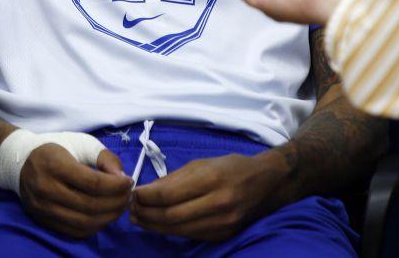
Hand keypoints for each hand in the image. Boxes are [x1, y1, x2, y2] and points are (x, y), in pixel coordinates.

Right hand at [19, 144, 132, 238]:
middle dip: (116, 203)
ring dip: (108, 218)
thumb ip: (103, 157)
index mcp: (56, 165)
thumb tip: (121, 178)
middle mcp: (47, 189)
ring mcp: (43, 208)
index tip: (129, 181)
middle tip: (128, 196)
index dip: (116, 186)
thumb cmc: (55, 148)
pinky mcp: (43, 221)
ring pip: (83, 223)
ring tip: (119, 206)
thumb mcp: (80, 143)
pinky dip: (94, 227)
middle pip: (90, 205)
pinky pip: (74, 231)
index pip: (92, 183)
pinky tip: (103, 216)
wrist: (20, 161)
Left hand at [131, 152, 283, 240]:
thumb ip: (175, 178)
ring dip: (154, 225)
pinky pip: (190, 235)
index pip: (168, 195)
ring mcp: (221, 223)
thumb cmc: (233, 167)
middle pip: (170, 216)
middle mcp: (217, 204)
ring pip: (178, 229)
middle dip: (146, 213)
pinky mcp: (223, 235)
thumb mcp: (203, 163)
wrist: (267, 183)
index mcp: (211, 179)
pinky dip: (171, 231)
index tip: (133, 194)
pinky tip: (159, 224)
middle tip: (131, 209)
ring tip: (139, 218)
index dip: (146, 197)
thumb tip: (147, 190)